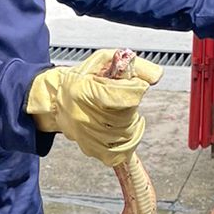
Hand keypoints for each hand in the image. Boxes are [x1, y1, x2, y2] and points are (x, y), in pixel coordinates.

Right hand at [26, 49, 163, 165]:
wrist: (56, 99)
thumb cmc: (82, 78)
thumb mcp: (104, 61)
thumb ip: (132, 64)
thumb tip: (156, 76)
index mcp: (83, 90)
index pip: (124, 96)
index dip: (137, 90)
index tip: (137, 85)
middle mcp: (82, 116)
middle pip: (126, 116)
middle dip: (132, 106)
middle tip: (125, 99)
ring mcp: (86, 136)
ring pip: (126, 134)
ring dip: (132, 122)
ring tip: (122, 112)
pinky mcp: (91, 150)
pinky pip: (120, 152)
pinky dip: (129, 141)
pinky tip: (125, 130)